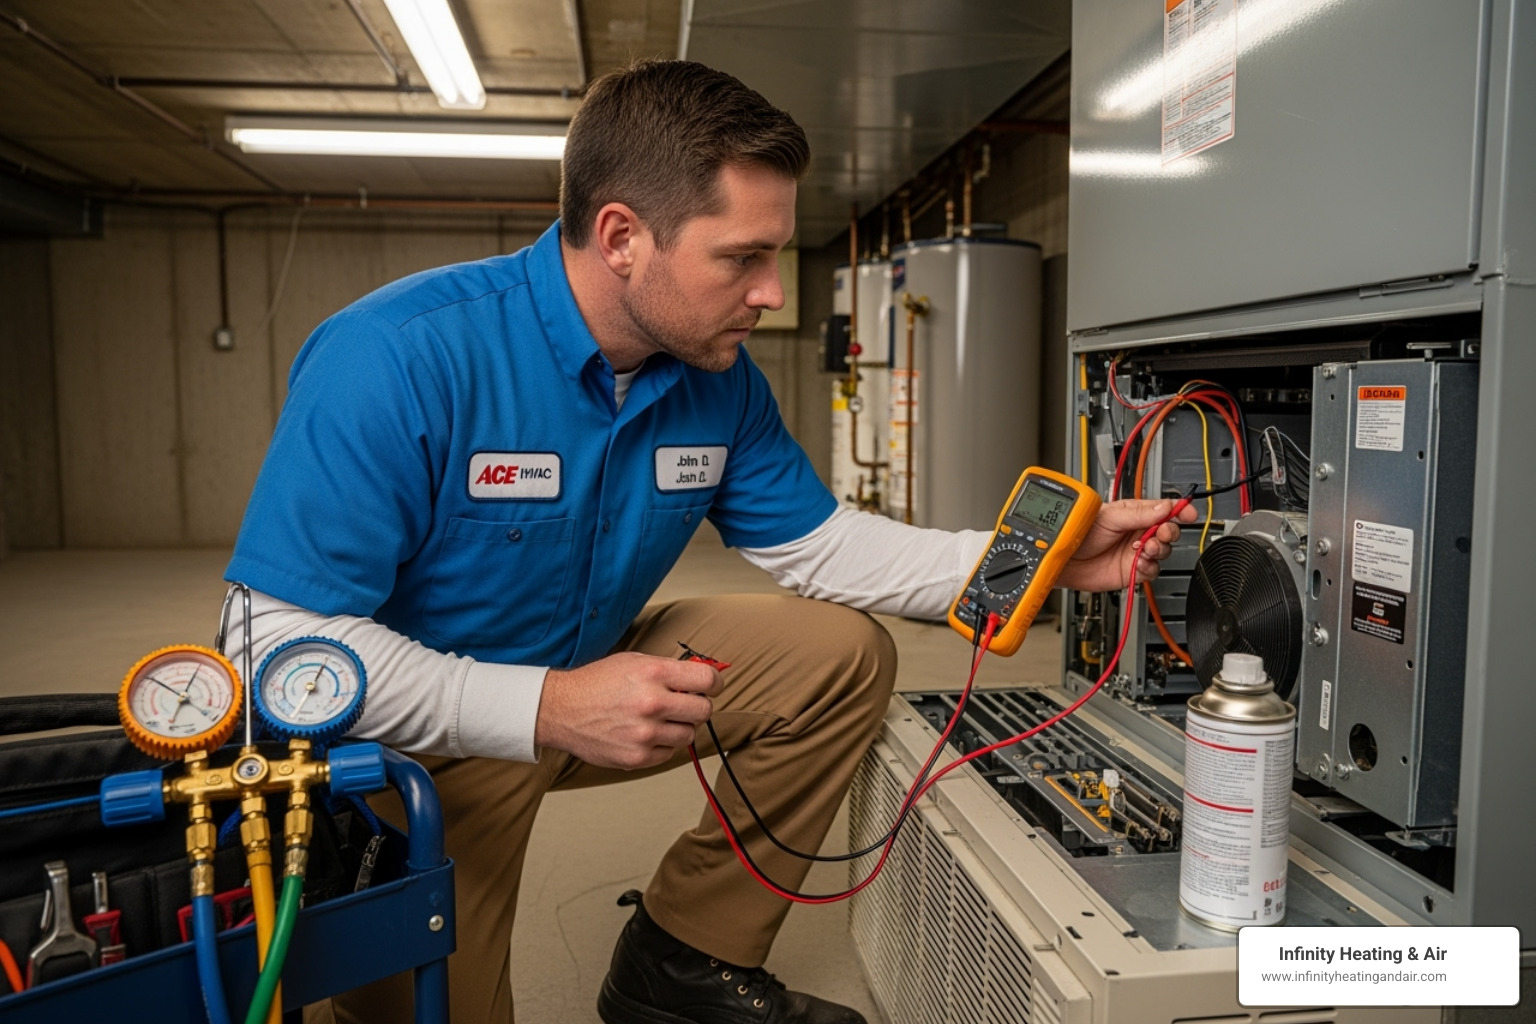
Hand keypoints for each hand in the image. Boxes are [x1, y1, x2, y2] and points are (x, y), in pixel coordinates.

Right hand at [535, 652, 722, 769]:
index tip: (710, 686)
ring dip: (680, 726)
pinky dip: (662, 744)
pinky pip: (669, 753)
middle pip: (704, 710)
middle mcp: (652, 703)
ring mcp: (645, 734)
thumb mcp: (634, 662)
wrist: (561, 710)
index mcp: (654, 674)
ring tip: (659, 719)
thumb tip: (703, 677)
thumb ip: (670, 670)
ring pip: (689, 734)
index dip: (714, 683)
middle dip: (697, 705)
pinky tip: (644, 733)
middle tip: (683, 703)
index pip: (707, 679)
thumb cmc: (597, 683)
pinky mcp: (637, 757)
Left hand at [1055, 498, 1197, 592]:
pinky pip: (1152, 571)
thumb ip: (1140, 514)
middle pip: (1169, 532)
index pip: (1164, 510)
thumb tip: (1165, 507)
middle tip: (1160, 534)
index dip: (1179, 510)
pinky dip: (1149, 567)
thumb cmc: (1079, 531)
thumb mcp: (1111, 516)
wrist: (1063, 558)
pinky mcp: (1132, 571)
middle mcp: (1138, 532)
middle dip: (1169, 532)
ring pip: (1163, 552)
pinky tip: (1138, 563)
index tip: (1189, 513)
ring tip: (1144, 548)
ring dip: (1158, 550)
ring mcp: (1136, 552)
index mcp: (1135, 514)